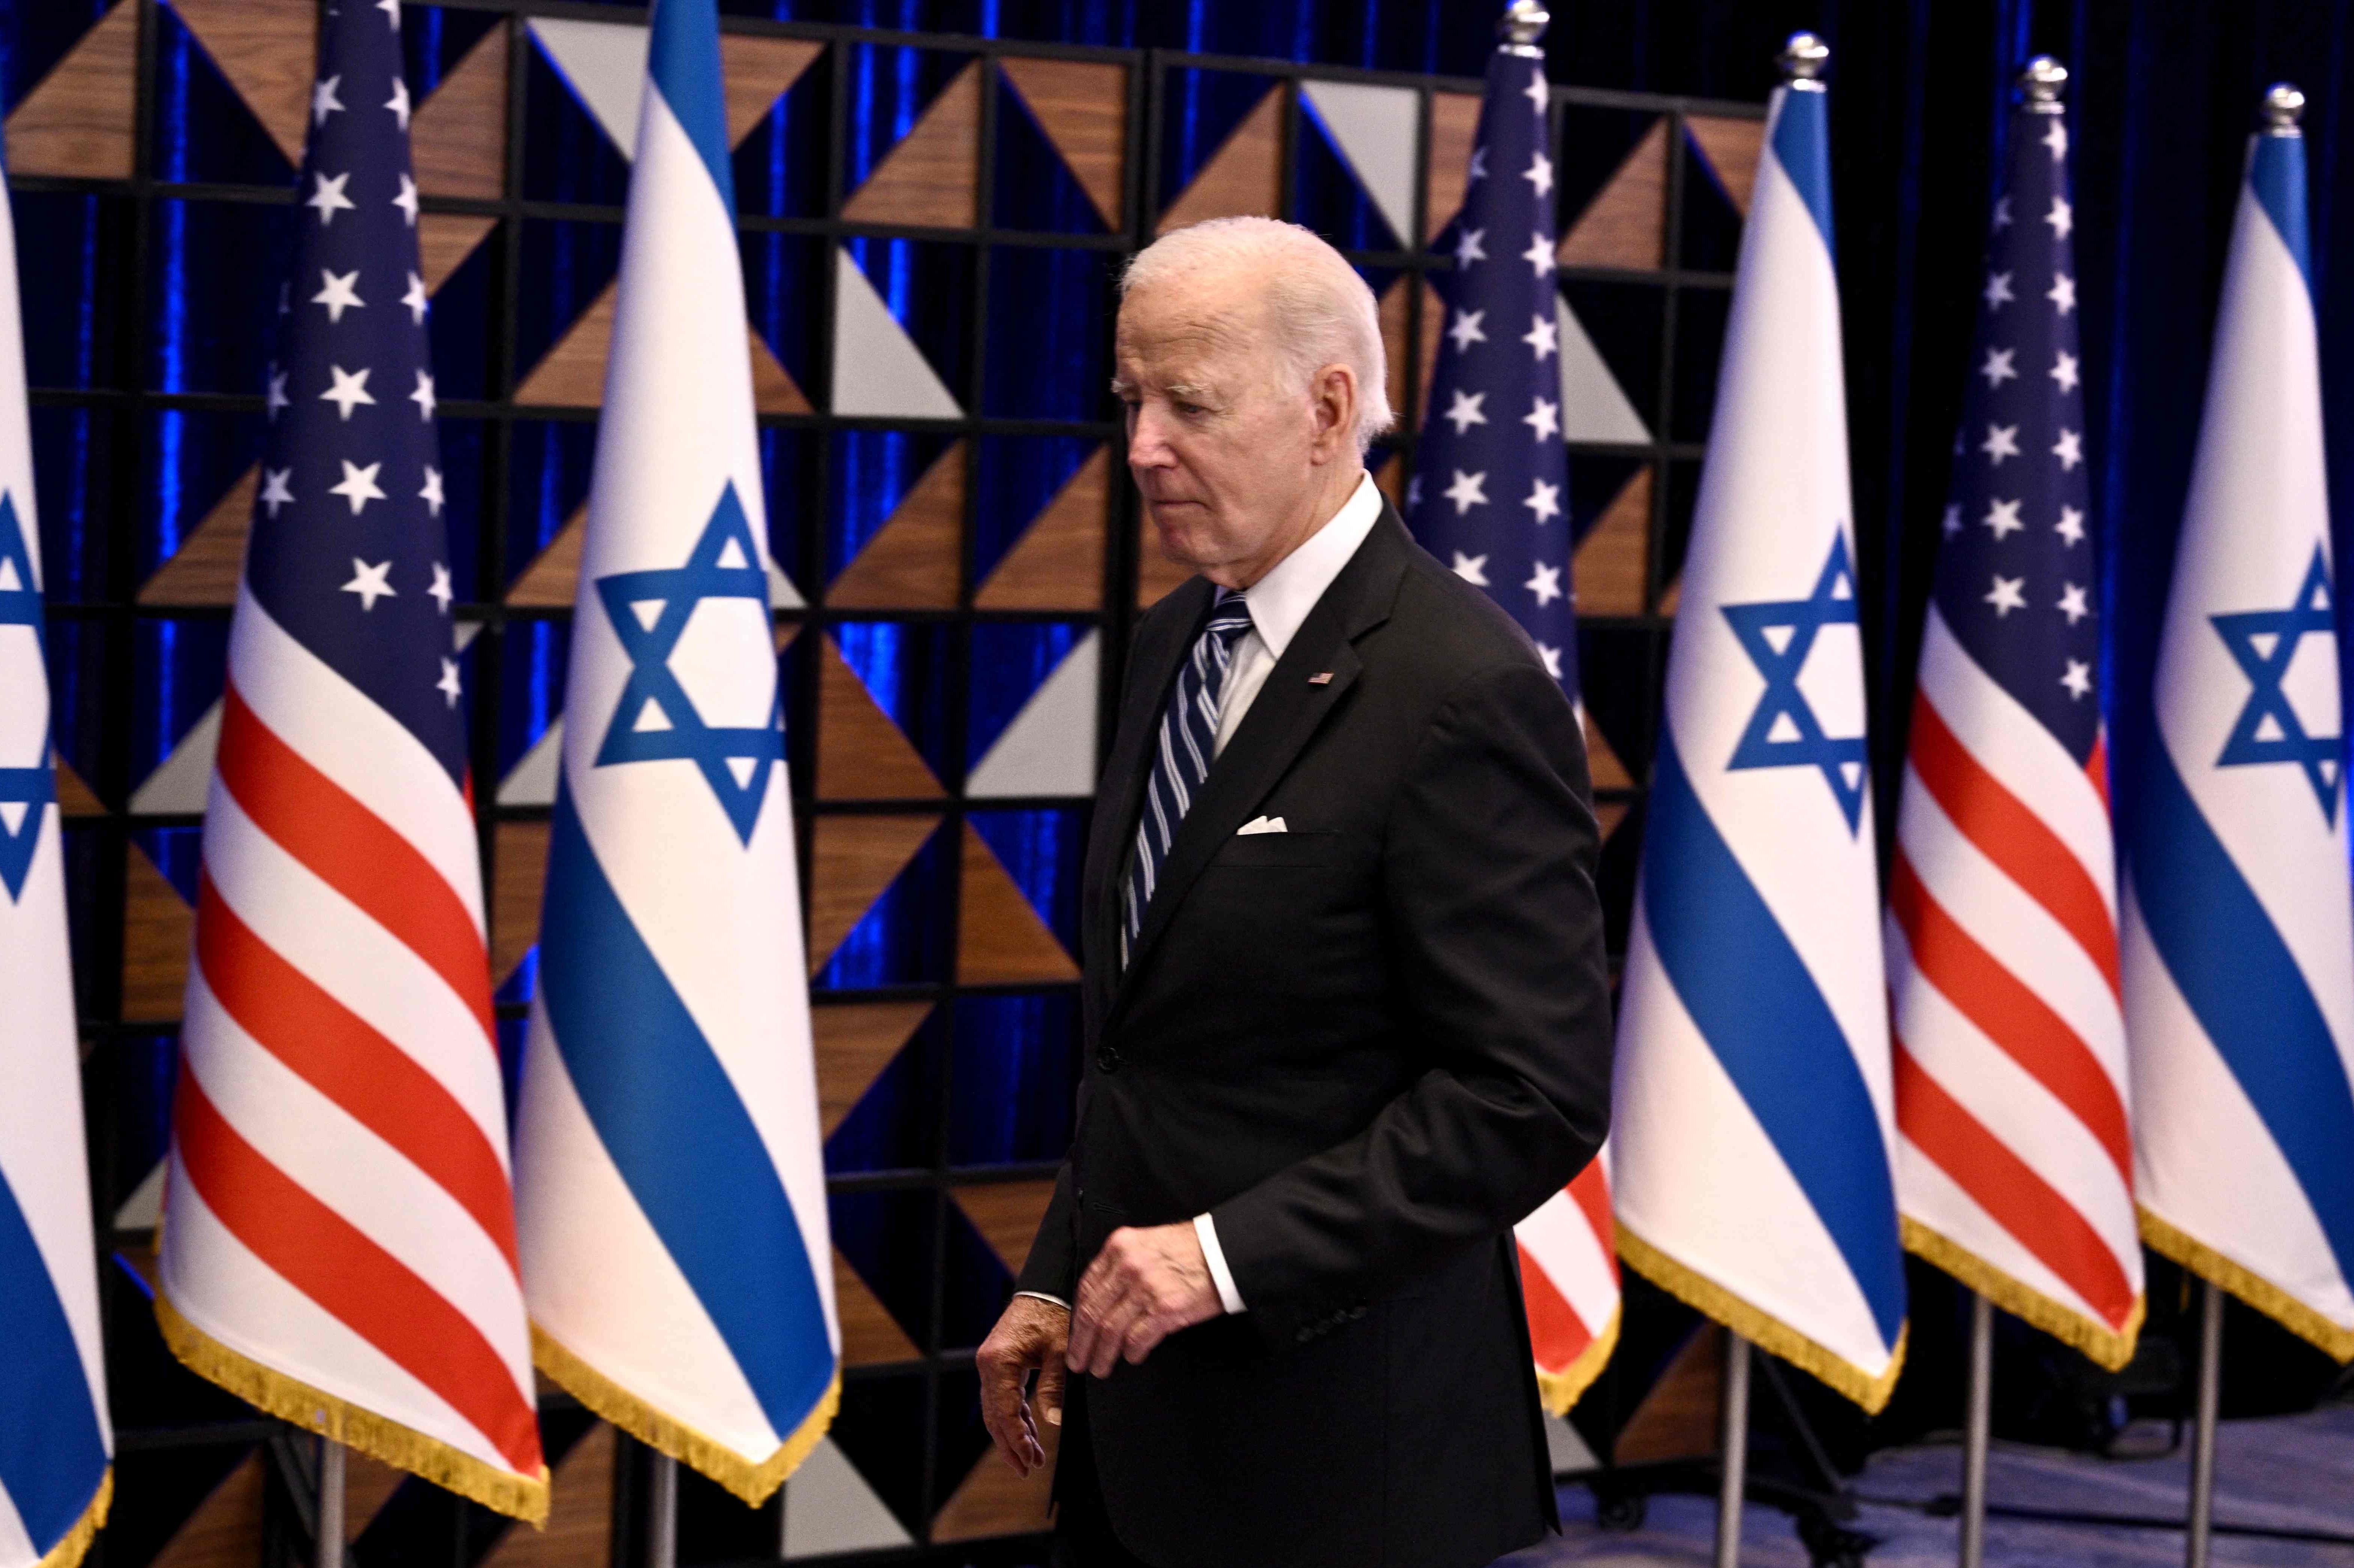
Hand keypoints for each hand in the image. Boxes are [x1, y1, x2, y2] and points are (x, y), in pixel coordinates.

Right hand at [977, 1294, 1069, 1476]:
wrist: (1046, 1288)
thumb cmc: (1055, 1315)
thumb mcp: (1060, 1352)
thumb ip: (1054, 1387)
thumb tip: (1053, 1423)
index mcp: (999, 1361)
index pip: (1003, 1412)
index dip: (1016, 1440)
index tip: (1030, 1461)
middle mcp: (988, 1364)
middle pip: (994, 1416)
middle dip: (1011, 1444)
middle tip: (1028, 1468)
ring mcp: (990, 1364)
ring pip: (996, 1409)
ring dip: (1013, 1433)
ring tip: (1032, 1458)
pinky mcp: (998, 1363)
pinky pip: (1002, 1397)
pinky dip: (1015, 1416)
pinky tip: (1030, 1432)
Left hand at [1066, 1221, 1223, 1377]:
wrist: (1224, 1251)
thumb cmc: (1188, 1249)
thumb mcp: (1146, 1245)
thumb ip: (1122, 1266)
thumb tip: (1102, 1303)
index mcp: (1119, 1247)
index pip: (1086, 1288)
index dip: (1077, 1318)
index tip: (1074, 1336)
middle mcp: (1127, 1265)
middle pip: (1093, 1313)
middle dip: (1082, 1343)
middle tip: (1078, 1362)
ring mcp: (1145, 1287)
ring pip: (1110, 1329)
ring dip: (1103, 1354)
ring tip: (1101, 1368)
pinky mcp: (1165, 1308)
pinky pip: (1137, 1337)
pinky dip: (1131, 1352)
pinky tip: (1132, 1358)